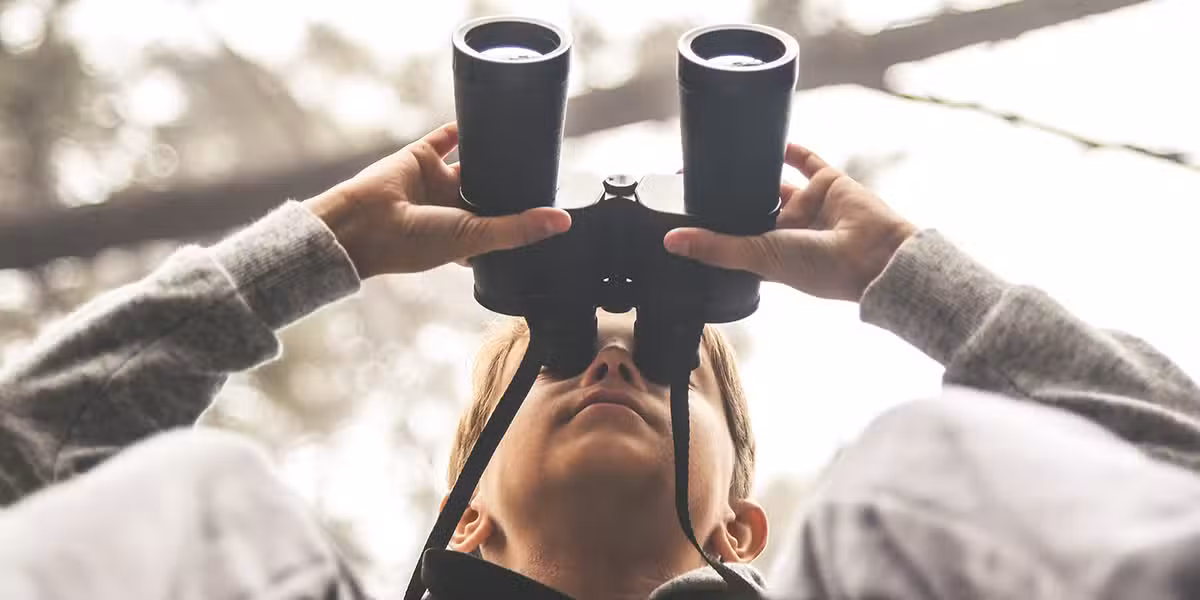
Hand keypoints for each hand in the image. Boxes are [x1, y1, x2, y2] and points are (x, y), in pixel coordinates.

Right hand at [304, 123, 570, 278]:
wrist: (364, 223)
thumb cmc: (415, 242)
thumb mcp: (475, 238)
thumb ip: (518, 229)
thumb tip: (563, 222)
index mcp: (466, 236)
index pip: (501, 223)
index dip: (522, 215)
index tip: (550, 203)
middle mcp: (453, 208)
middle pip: (490, 188)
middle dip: (510, 180)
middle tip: (543, 165)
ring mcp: (437, 181)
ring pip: (472, 160)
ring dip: (492, 150)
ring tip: (521, 137)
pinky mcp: (422, 156)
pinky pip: (446, 136)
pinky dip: (463, 124)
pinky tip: (486, 114)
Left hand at [662, 144, 917, 302]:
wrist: (876, 255)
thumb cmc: (821, 269)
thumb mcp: (760, 256)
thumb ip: (716, 247)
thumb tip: (670, 242)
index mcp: (770, 254)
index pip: (735, 236)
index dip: (713, 225)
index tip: (685, 208)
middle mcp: (788, 230)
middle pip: (752, 206)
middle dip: (731, 193)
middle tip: (700, 173)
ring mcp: (809, 205)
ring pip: (775, 181)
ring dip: (755, 168)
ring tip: (726, 152)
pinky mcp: (828, 182)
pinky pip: (805, 160)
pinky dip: (788, 147)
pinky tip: (766, 135)